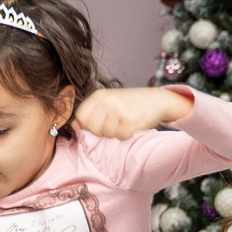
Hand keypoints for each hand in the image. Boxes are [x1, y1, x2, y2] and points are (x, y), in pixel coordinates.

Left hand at [71, 86, 192, 141]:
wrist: (157, 100)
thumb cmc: (130, 104)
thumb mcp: (108, 103)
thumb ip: (91, 114)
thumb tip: (74, 127)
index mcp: (99, 95)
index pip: (81, 117)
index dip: (89, 125)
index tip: (101, 123)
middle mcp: (107, 101)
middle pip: (93, 128)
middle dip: (102, 131)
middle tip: (115, 123)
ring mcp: (119, 110)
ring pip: (107, 134)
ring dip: (116, 133)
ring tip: (125, 122)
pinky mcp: (131, 120)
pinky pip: (120, 136)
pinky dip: (126, 135)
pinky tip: (133, 125)